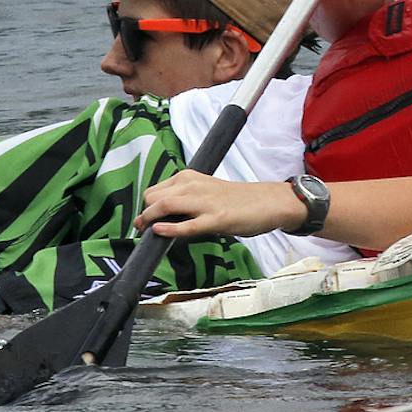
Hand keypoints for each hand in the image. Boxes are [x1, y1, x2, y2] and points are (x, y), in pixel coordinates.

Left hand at [135, 172, 304, 238]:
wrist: (269, 202)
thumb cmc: (238, 200)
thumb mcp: (207, 192)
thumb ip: (186, 200)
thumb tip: (164, 217)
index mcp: (190, 178)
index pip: (155, 190)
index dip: (146, 206)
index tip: (145, 220)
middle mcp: (194, 186)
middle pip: (153, 197)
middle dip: (144, 214)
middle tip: (142, 229)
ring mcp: (204, 203)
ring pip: (165, 206)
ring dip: (149, 220)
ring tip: (145, 233)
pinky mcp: (216, 219)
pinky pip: (187, 225)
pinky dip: (169, 229)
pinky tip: (159, 232)